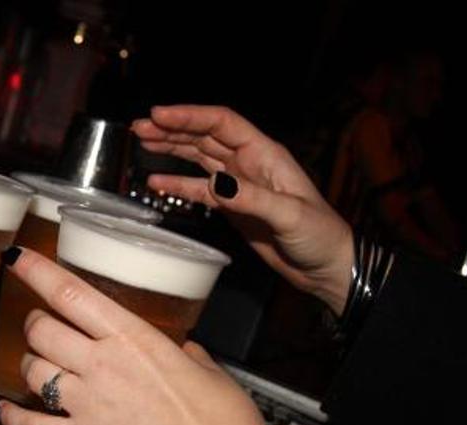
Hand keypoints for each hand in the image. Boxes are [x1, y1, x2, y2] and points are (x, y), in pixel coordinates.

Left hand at [0, 247, 279, 424]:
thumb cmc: (224, 421)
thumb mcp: (208, 370)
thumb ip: (186, 354)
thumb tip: (184, 352)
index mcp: (134, 338)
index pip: (71, 294)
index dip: (37, 272)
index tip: (17, 258)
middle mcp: (102, 364)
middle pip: (42, 330)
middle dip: (35, 325)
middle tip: (40, 328)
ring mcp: (88, 404)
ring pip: (32, 371)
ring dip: (28, 366)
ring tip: (35, 368)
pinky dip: (12, 418)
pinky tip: (5, 412)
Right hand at [132, 105, 353, 314]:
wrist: (326, 267)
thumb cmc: (320, 235)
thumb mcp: (289, 215)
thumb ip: (252, 198)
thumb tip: (216, 184)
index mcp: (265, 154)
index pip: (222, 124)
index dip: (190, 116)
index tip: (160, 115)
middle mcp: (249, 164)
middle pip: (204, 136)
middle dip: (172, 129)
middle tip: (139, 127)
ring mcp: (239, 185)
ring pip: (199, 157)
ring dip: (171, 148)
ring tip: (142, 141)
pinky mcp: (233, 207)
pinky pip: (200, 190)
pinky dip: (178, 184)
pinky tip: (156, 182)